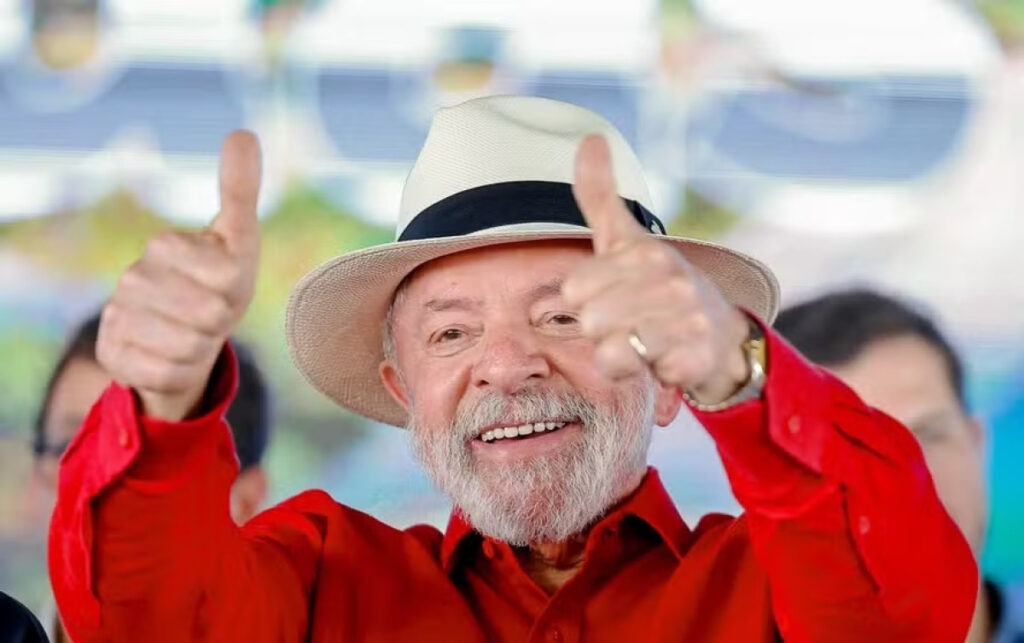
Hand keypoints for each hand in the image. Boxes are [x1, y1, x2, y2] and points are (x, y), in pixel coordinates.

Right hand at [97, 131, 261, 420]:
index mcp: (166, 246)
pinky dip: (179, 373)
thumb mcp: (240, 241)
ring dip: (201, 349)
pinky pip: (167, 375)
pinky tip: (169, 357)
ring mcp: (117, 316)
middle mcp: (133, 277)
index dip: (236, 289)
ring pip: (188, 348)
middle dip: (222, 323)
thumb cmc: (218, 286)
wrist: (183, 340)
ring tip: (191, 335)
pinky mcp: (112, 355)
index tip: (224, 284)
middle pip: (210, 316)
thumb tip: (242, 132)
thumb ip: (240, 188)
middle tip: (210, 315)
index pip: (227, 275)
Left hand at [561, 135, 749, 402]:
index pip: (573, 291)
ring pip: (609, 352)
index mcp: (646, 254)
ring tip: (645, 342)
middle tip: (630, 323)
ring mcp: (688, 321)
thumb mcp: (626, 240)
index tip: (614, 296)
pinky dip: (650, 373)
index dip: (587, 301)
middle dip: (602, 331)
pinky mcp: (696, 360)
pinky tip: (667, 359)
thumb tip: (589, 137)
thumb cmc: (659, 286)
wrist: (722, 334)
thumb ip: (600, 194)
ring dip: (622, 355)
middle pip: (588, 322)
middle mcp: (669, 283)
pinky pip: (642, 374)